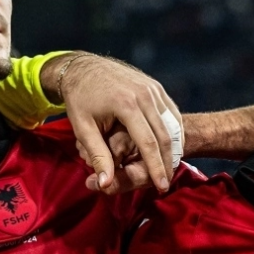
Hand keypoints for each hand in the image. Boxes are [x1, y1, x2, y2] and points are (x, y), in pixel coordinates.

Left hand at [57, 54, 183, 192]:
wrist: (83, 67)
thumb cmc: (80, 99)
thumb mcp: (82, 128)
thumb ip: (97, 156)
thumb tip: (105, 185)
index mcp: (126, 104)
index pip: (148, 143)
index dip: (156, 168)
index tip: (161, 187)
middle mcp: (144, 95)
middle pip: (164, 136)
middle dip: (167, 163)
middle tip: (166, 184)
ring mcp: (153, 89)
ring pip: (171, 125)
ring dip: (172, 149)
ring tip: (169, 169)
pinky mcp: (156, 87)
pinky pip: (170, 113)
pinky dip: (173, 133)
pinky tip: (170, 149)